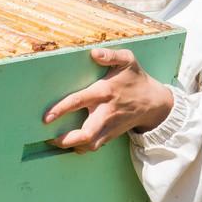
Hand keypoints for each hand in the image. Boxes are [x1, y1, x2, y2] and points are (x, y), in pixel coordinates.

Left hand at [44, 48, 173, 153]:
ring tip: (57, 142)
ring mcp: (110, 126)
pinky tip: (71, 144)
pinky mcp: (112, 134)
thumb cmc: (136, 79)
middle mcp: (106, 112)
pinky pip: (95, 146)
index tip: (47, 118)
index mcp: (104, 92)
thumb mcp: (128, 60)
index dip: (61, 109)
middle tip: (51, 139)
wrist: (154, 103)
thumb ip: (110, 55)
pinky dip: (82, 148)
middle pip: (86, 134)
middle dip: (67, 140)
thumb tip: (93, 53)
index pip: (79, 101)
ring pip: (91, 145)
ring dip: (73, 147)